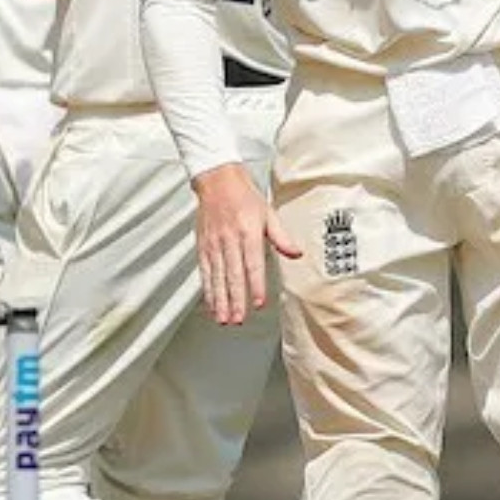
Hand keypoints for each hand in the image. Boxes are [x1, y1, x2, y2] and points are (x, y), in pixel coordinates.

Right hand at [193, 163, 300, 324]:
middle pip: (232, 274)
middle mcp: (229, 239)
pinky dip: (208, 290)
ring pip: (217, 277)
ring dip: (220, 300)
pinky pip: (205, 271)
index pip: (253, 263)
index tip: (258, 303)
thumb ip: (282, 237)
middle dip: (235, 299)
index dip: (255, 285)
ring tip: (224, 319)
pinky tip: (211, 304)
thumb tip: (297, 254)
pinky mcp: (203, 246)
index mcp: (248, 231)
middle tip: (238, 319)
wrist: (217, 179)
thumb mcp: (268, 213)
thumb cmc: (244, 196)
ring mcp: (214, 243)